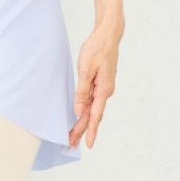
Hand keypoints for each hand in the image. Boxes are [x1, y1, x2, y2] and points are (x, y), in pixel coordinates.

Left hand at [68, 23, 121, 149]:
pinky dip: (86, 112)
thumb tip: (79, 110)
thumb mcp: (86, 69)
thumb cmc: (97, 48)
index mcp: (103, 90)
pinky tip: (80, 118)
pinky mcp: (101, 84)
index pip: (95, 115)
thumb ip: (82, 91)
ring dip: (83, 124)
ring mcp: (104, 88)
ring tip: (74, 136)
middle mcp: (105, 92)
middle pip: (92, 116)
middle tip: (71, 145)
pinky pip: (92, 102)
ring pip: (92, 110)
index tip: (88, 144)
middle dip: (82, 132)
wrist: (109, 35)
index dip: (90, 131)